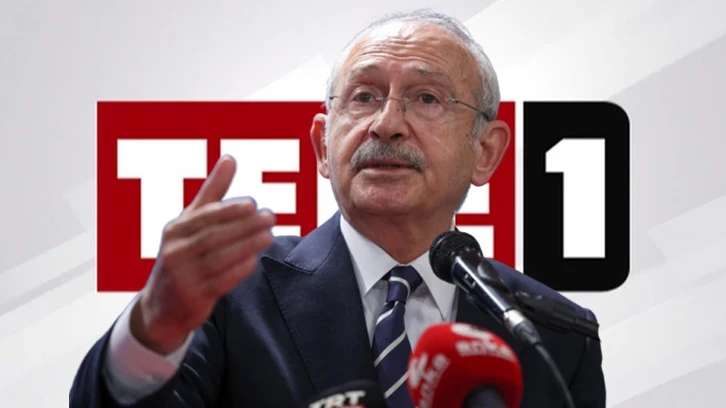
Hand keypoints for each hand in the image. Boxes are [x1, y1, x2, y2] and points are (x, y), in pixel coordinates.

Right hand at [129, 155, 274, 353]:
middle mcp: (175, 251)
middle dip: (244, 226)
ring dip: (246, 246)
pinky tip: (255, 260)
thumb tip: (231, 158)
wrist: (162, 306)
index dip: (229, 210)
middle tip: (270, 217)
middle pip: (213, 236)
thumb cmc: (184, 255)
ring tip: (269, 235)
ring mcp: (182, 276)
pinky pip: (219, 281)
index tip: (254, 204)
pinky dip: (237, 270)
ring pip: (218, 258)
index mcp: (175, 230)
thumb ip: (212, 193)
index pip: (204, 217)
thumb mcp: (191, 223)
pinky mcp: (192, 297)